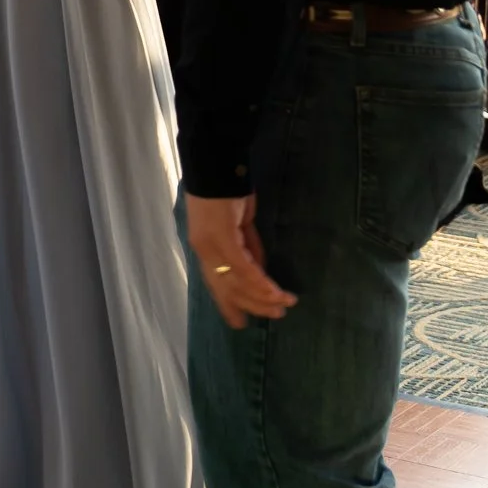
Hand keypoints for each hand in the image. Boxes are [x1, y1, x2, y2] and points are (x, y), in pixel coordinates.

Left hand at [184, 191, 296, 327]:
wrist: (217, 164)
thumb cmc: (227, 190)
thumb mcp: (239, 224)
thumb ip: (247, 247)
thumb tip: (259, 270)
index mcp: (205, 247)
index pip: (216, 283)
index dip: (228, 304)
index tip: (240, 323)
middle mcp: (204, 250)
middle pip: (227, 288)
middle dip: (252, 305)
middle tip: (276, 315)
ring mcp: (210, 245)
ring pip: (236, 282)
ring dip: (262, 297)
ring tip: (283, 306)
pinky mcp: (221, 237)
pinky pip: (242, 267)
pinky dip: (260, 282)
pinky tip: (275, 292)